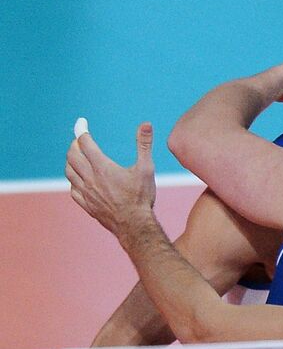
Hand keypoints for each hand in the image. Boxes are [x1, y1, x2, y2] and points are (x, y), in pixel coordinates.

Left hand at [67, 122, 157, 237]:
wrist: (135, 225)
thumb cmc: (142, 197)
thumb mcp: (147, 168)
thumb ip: (144, 145)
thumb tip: (146, 124)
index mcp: (102, 167)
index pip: (85, 142)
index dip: (81, 130)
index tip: (81, 123)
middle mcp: (90, 178)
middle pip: (72, 155)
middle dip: (74, 144)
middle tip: (80, 140)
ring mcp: (86, 192)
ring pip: (69, 171)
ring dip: (71, 161)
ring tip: (77, 157)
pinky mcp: (86, 205)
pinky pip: (72, 189)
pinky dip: (73, 180)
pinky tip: (79, 180)